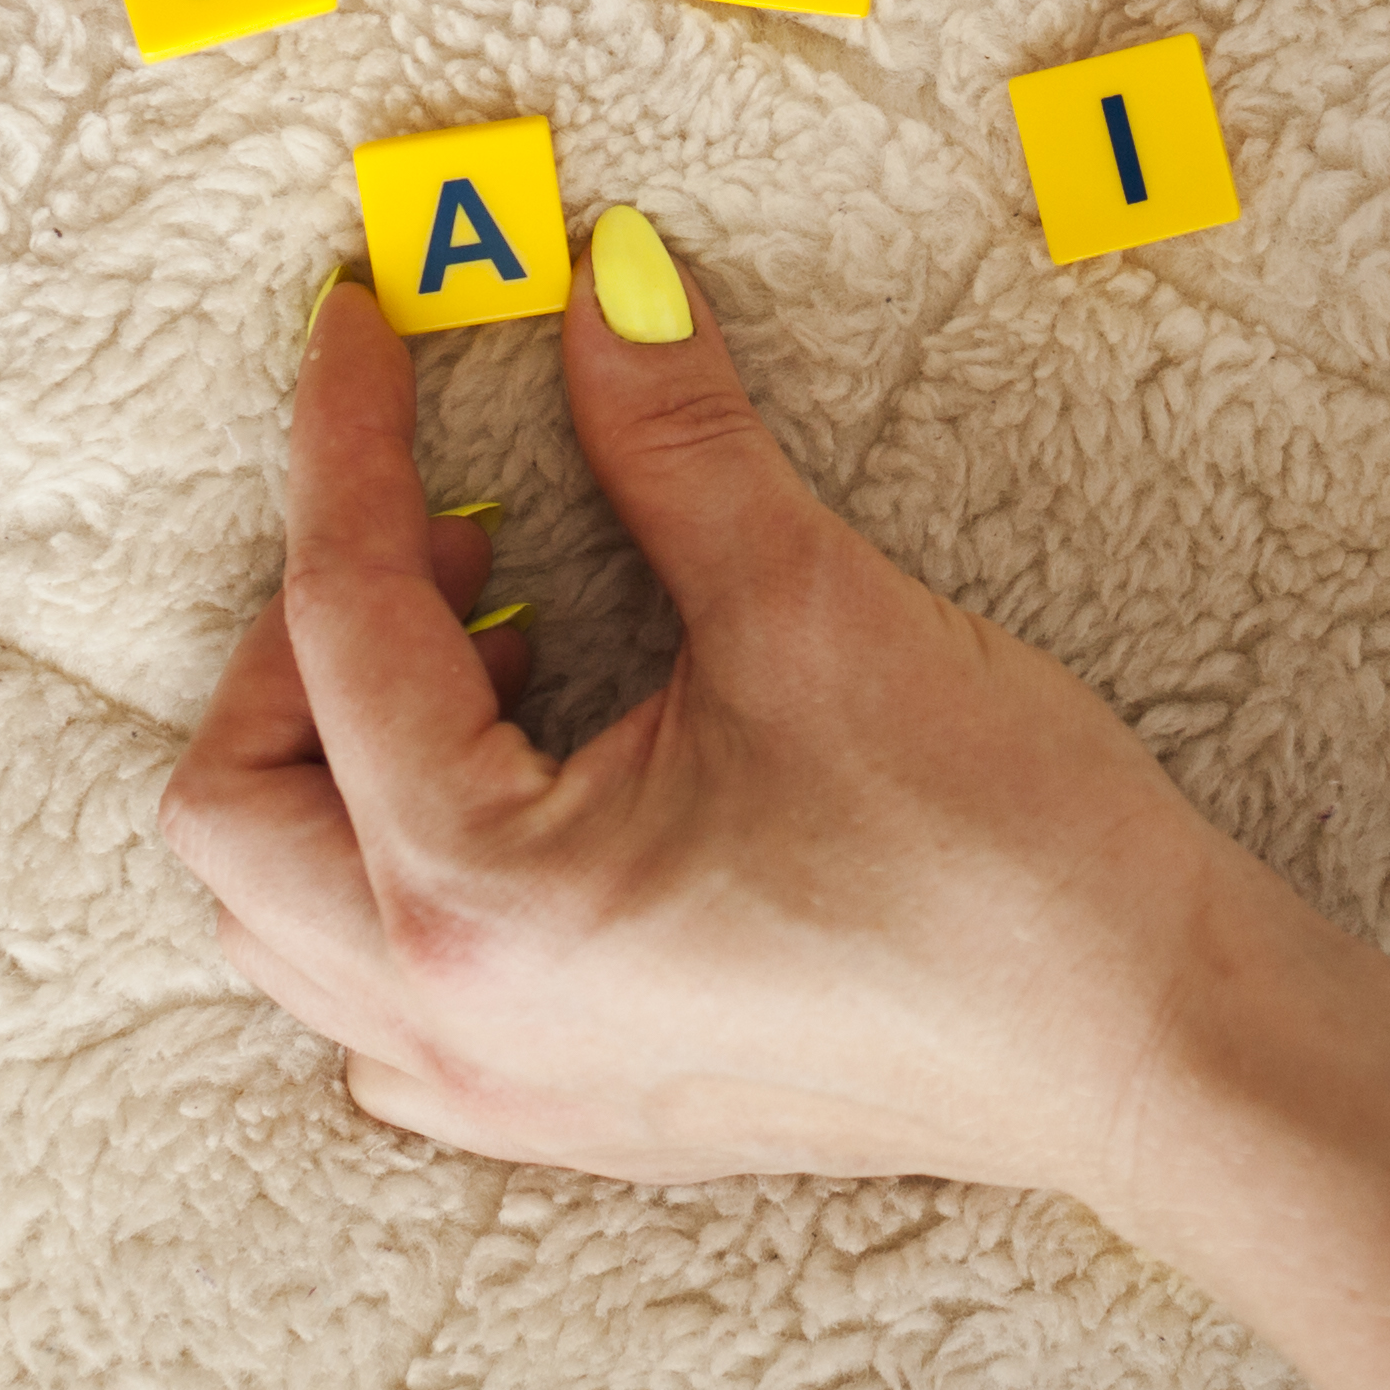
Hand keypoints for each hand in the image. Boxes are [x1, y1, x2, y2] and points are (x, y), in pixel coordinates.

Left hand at [161, 233, 1289, 1192]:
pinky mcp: (577, 1114)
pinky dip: (395, 877)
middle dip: (299, 634)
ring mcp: (507, 1093)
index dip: (348, 442)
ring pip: (291, 923)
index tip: (367, 322)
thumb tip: (598, 275)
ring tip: (501, 641)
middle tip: (448, 519)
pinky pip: (383, 1004)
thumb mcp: (813, 608)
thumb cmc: (1000, 855)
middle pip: (236, 806)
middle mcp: (455, 1019)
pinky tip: (532, 783)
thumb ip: (669, 436)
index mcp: (482, 896)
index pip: (340, 620)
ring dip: (338, 761)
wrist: (1153, 1048)